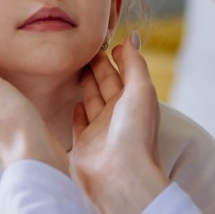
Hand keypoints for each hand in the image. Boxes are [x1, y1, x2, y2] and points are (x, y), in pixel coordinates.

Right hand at [71, 33, 170, 213]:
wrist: (121, 177)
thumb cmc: (135, 133)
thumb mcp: (140, 91)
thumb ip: (135, 63)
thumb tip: (132, 37)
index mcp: (134, 101)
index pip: (123, 72)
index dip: (114, 56)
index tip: (102, 40)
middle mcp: (118, 115)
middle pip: (105, 84)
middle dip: (96, 66)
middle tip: (82, 48)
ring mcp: (100, 130)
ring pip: (91, 100)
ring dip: (85, 84)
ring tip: (74, 67)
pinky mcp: (83, 144)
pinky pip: (79, 123)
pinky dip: (77, 111)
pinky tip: (74, 101)